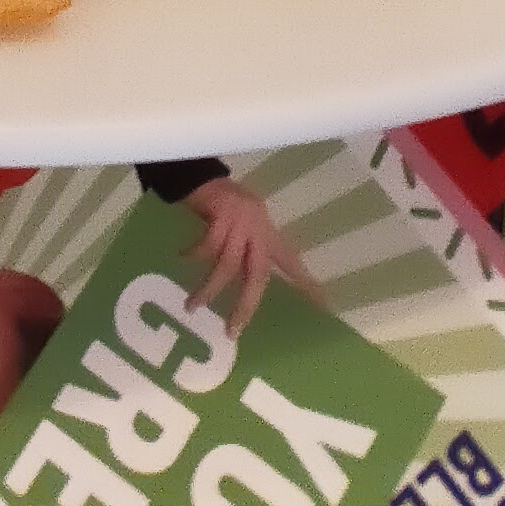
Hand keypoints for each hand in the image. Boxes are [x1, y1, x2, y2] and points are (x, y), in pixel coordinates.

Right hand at [183, 177, 314, 332]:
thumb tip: (246, 287)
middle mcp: (258, 227)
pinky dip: (194, 255)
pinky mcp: (223, 211)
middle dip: (244, 306)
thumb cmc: (220, 203)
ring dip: (209, 288)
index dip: (304, 283)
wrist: (201, 174)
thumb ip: (246, 250)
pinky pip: (209, 245)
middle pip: (256, 275)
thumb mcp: (240, 225)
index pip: (289, 261)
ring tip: (192, 306)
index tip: (323, 305)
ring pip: (228, 264)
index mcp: (266, 232)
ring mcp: (241, 219)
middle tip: (231, 331)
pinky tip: (181, 258)